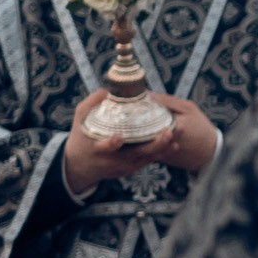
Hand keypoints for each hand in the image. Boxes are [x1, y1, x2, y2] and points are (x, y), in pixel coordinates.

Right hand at [63, 91, 216, 193]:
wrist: (81, 166)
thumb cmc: (81, 137)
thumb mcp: (80, 119)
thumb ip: (91, 103)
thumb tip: (109, 89)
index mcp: (97, 148)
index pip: (104, 147)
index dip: (111, 144)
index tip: (118, 136)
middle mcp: (112, 159)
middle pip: (136, 153)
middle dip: (154, 144)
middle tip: (167, 131)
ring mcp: (124, 165)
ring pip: (147, 157)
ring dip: (164, 146)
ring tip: (177, 132)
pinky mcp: (132, 168)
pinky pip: (149, 160)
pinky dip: (162, 152)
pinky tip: (175, 142)